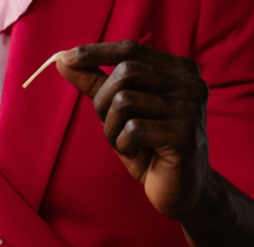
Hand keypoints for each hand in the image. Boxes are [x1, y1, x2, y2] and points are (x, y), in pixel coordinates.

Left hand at [56, 40, 212, 221]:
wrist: (183, 190)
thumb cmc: (150, 148)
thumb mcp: (120, 112)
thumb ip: (96, 84)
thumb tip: (63, 60)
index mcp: (178, 70)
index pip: (131, 49)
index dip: (96, 52)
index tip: (65, 59)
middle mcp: (189, 83)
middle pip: (125, 73)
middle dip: (103, 102)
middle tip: (111, 127)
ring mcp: (190, 108)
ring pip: (125, 101)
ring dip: (112, 129)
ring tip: (127, 144)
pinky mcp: (185, 135)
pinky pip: (133, 130)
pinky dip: (124, 145)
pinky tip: (138, 154)